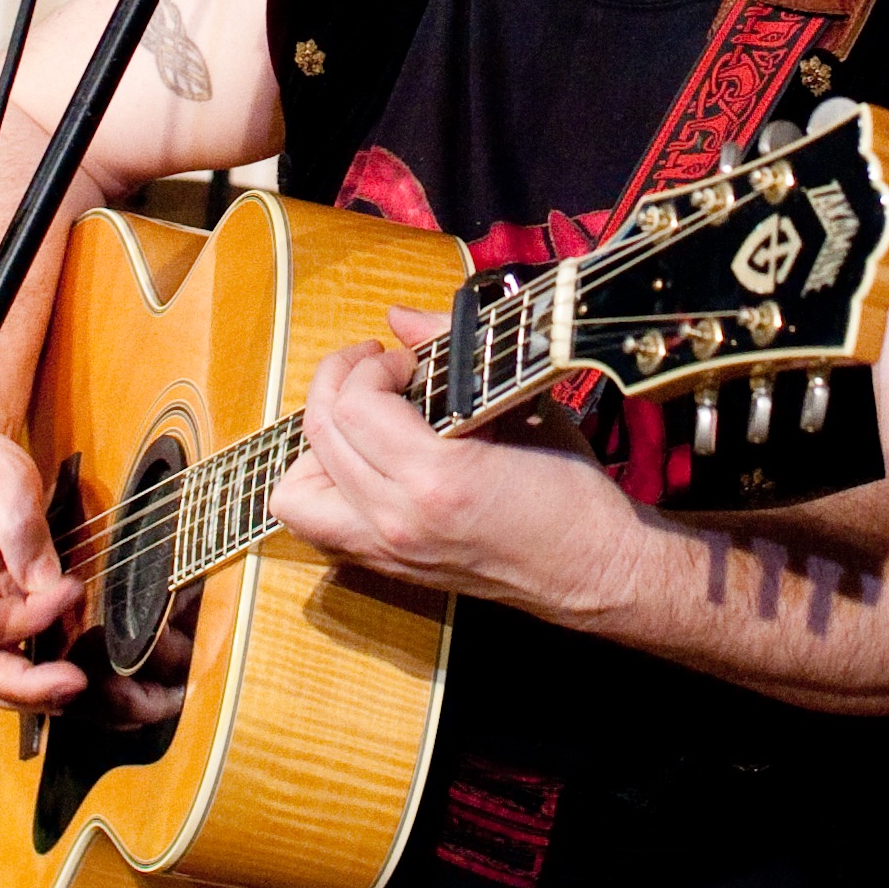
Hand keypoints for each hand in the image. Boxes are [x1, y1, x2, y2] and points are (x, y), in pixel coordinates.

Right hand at [0, 424, 84, 712]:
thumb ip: (23, 533)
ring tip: (73, 693)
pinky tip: (62, 678)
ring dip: (26, 695)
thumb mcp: (4, 484)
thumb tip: (49, 583)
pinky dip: (24, 682)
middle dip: (29, 684)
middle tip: (77, 683)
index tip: (74, 588)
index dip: (32, 617)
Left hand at [268, 307, 643, 623]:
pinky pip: (315, 525)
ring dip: (316, 441)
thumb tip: (401, 317)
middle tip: (375, 367)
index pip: (356, 405)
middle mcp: (397, 520)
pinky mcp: (386, 566)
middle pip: (320, 434)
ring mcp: (386, 550)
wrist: (593, 570)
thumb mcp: (520, 408)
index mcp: (435, 479)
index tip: (407, 360)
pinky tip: (358, 461)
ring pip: (295, 491)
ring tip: (357, 418)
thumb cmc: (570, 491)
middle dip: (338, 382)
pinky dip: (319, 487)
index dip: (373, 366)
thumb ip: (453, 353)